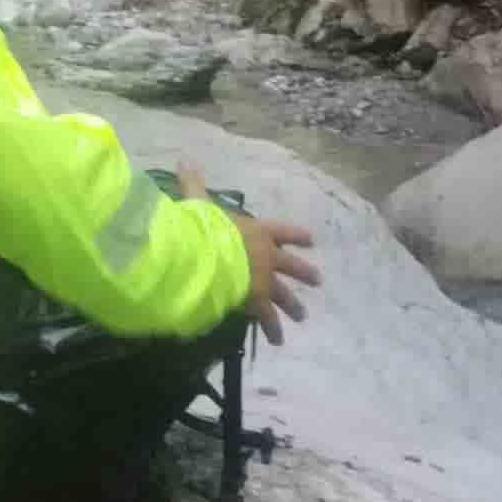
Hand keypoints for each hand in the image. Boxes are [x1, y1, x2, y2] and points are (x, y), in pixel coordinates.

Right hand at [177, 162, 321, 345]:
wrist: (209, 257)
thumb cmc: (206, 228)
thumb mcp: (200, 203)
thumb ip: (194, 185)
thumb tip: (183, 160)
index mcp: (258, 230)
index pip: (282, 231)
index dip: (296, 234)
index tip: (312, 239)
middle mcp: (267, 255)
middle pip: (291, 264)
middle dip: (304, 271)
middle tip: (318, 280)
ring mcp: (265, 280)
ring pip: (284, 295)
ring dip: (294, 305)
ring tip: (302, 316)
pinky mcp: (258, 302)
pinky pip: (268, 318)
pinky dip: (272, 329)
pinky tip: (277, 340)